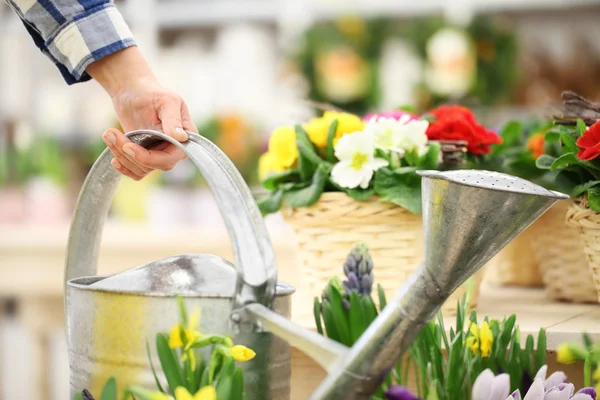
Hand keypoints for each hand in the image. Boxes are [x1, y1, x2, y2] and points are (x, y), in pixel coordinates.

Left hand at [87, 47, 197, 179]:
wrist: (133, 93)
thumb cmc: (152, 93)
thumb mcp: (166, 101)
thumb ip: (173, 120)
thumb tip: (181, 138)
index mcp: (185, 138)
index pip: (171, 157)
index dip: (150, 158)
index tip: (128, 147)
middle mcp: (174, 150)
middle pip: (154, 165)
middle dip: (130, 154)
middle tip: (111, 134)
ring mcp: (159, 155)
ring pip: (141, 169)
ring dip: (122, 155)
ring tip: (108, 134)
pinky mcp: (145, 157)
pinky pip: (136, 171)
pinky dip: (123, 167)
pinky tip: (114, 158)